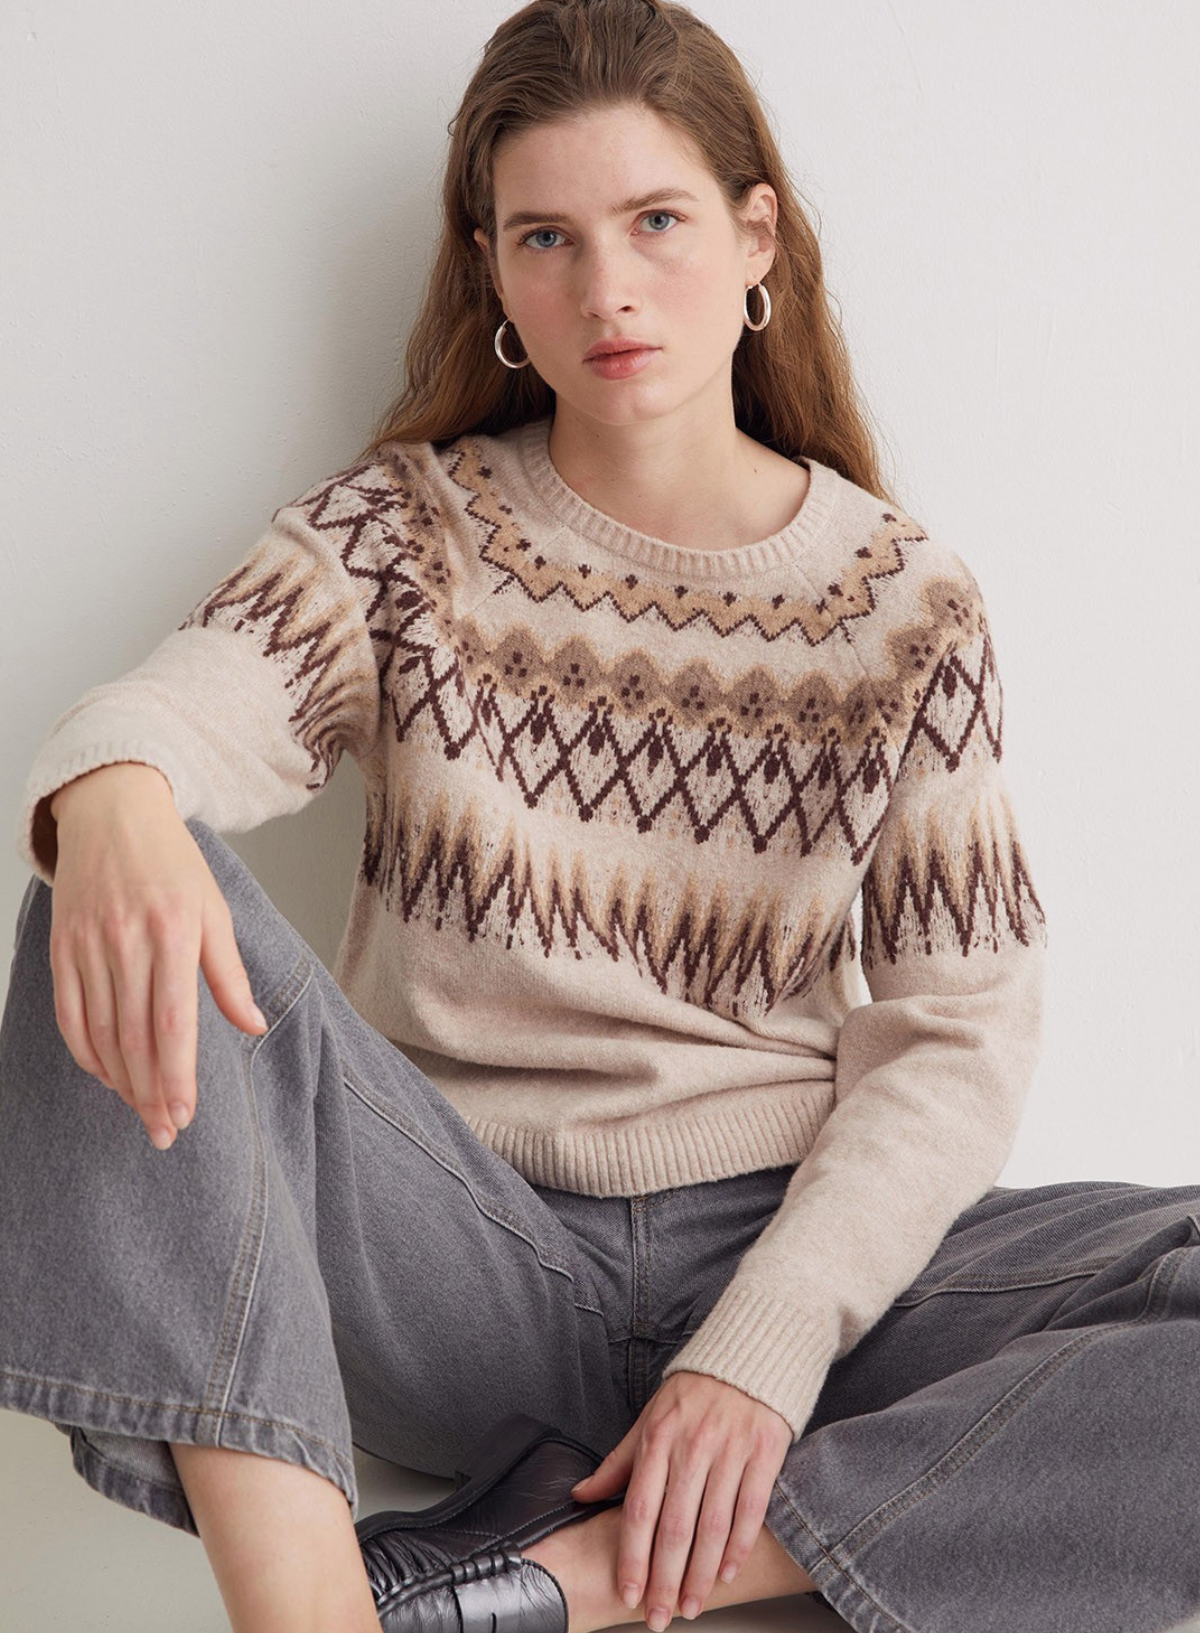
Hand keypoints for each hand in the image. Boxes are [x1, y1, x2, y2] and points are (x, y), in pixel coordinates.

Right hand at [47, 765, 267, 1149]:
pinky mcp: (62, 948)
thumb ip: (229, 975)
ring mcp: (88, 945)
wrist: (112, 813)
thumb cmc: (173, 863)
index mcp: (174, 932)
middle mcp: (127, 940)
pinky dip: (87, 1053)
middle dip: (151, 1093)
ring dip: (121, 1081)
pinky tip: (108, 1075)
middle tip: (165, 1133)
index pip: (173, 1022)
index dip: (176, 1076)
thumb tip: (254, 1027)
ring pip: (101, 1032)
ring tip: (142, 1112)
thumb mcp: (215, 911)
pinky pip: (70, 1014)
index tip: (185, 1116)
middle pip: (136, 1037)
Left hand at [569, 1370, 791, 1629]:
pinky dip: (739, 1546)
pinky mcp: (764, 1452)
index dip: (633, 1556)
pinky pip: (750, 1509)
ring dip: (701, 1574)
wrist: (750, 1353)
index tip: (628, 1592)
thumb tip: (581, 1496)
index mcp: (659, 1438)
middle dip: (664, 1579)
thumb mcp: (649, 1418)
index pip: (640, 1508)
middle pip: (675, 1525)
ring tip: (691, 1605)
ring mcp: (730, 1450)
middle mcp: (693, 1446)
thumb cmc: (694, 1391)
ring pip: (712, 1525)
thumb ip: (618, 1462)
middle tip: (659, 1616)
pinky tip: (728, 1573)